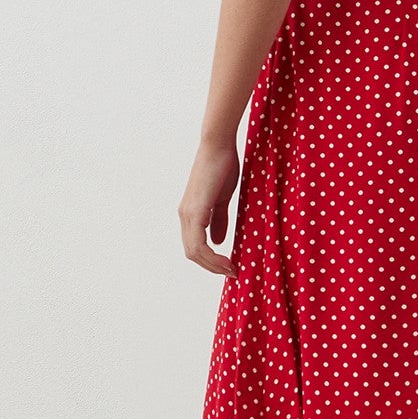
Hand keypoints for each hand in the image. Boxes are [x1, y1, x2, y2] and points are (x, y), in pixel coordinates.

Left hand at [180, 137, 240, 275]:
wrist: (218, 146)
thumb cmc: (222, 167)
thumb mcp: (222, 199)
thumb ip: (219, 220)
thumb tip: (218, 242)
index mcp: (191, 213)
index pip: (195, 246)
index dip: (210, 260)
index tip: (229, 266)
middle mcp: (185, 216)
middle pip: (192, 254)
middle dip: (212, 267)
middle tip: (232, 272)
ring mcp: (188, 214)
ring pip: (194, 252)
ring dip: (213, 265)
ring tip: (232, 269)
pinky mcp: (195, 211)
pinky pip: (198, 243)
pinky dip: (212, 256)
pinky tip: (226, 259)